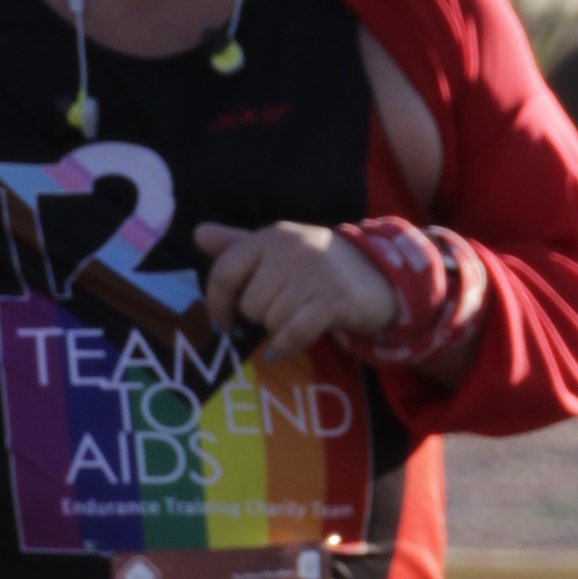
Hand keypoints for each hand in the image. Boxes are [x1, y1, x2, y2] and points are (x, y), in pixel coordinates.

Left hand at [194, 220, 400, 361]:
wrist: (379, 273)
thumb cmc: (317, 265)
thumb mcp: (277, 250)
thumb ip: (237, 244)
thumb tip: (198, 232)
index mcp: (270, 236)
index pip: (224, 272)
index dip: (217, 304)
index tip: (223, 322)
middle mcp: (290, 248)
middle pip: (249, 304)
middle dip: (261, 317)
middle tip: (283, 310)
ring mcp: (314, 272)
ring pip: (271, 320)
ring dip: (279, 330)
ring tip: (298, 317)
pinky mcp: (334, 299)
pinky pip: (293, 332)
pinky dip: (287, 345)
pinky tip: (287, 345)